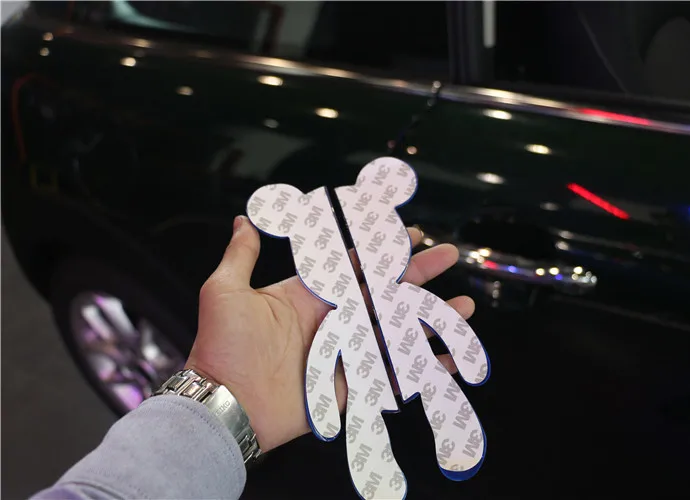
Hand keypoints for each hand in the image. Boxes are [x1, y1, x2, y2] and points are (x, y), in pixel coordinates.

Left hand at [186, 216, 475, 451]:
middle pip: (384, 292)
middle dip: (418, 274)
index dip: (381, 248)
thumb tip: (243, 218)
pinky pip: (392, 373)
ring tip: (463, 306)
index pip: (353, 265)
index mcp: (308, 295)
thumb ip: (242, 254)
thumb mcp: (225, 290)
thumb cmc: (221, 346)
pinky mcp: (350, 384)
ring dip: (429, 318)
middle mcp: (331, 320)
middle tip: (448, 255)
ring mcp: (343, 351)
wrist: (223, 403)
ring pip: (395, 330)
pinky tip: (447, 359)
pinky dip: (421, 368)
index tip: (409, 232)